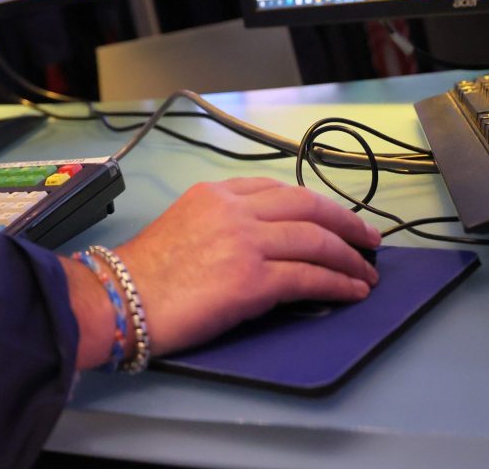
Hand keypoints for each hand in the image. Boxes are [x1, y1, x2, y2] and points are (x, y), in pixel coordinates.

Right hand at [115, 178, 379, 356]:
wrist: (120, 298)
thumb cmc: (144, 273)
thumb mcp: (183, 224)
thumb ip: (222, 222)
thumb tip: (261, 243)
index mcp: (214, 193)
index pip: (278, 190)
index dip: (315, 204)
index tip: (332, 217)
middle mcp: (234, 210)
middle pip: (308, 207)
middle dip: (346, 222)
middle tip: (368, 237)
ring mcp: (246, 243)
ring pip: (316, 241)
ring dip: (350, 257)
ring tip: (366, 272)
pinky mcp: (253, 281)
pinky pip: (311, 277)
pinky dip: (339, 283)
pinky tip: (353, 291)